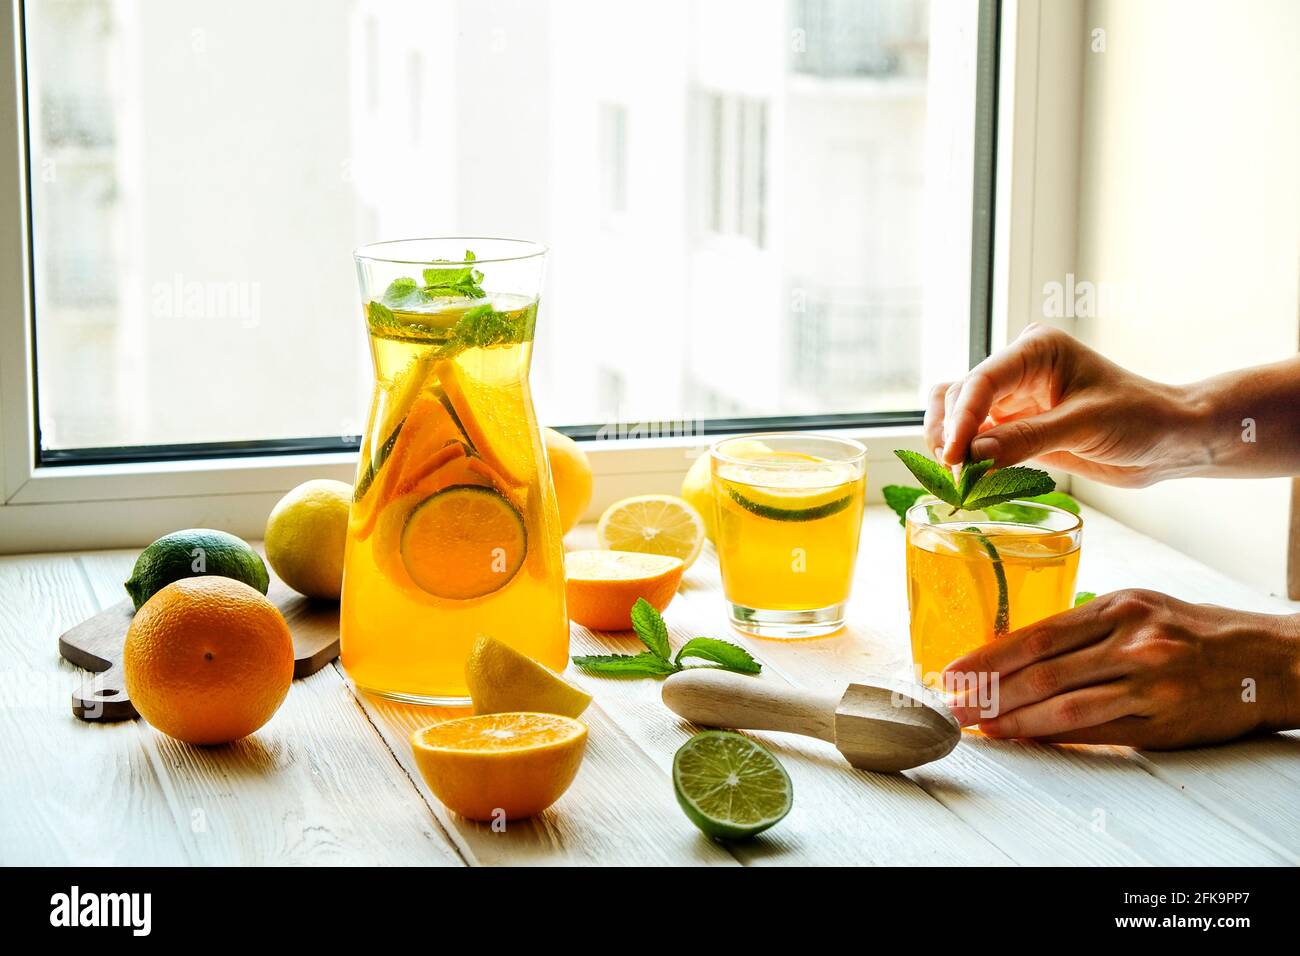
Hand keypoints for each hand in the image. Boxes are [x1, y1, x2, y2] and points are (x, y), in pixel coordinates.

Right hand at [923, 324, 1200, 486]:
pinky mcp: (1015, 425)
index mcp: (1036, 350)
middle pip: (961, 393)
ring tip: (956, 473)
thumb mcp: (1084, 426)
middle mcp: (1018, 368)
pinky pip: (976, 437)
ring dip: (950, 440)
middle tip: (954, 472)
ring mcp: (1014, 398)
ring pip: (959, 412)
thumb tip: (972, 456)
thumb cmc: (1141, 418)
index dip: (961, 418)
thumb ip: (1026, 439)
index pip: (982, 380)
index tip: (952, 456)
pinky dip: (967, 454)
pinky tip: (969, 476)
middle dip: (952, 431)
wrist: (1169, 440)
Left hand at [943, 589, 1299, 748]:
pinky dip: (1052, 735)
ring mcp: (1148, 684)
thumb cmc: (1195, 632)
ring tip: (979, 726)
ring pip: (1062, 706)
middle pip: (1041, 671)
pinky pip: (1095, 731)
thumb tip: (1018, 652)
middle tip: (953, 704)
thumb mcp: (1139, 610)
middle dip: (988, 691)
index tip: (953, 669)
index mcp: (1119, 608)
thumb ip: (1084, 628)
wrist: (1267, 660)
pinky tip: (1024, 737)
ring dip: (1011, 719)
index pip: (1037, 634)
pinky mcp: (1162, 721)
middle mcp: (1132, 642)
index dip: (988, 655)